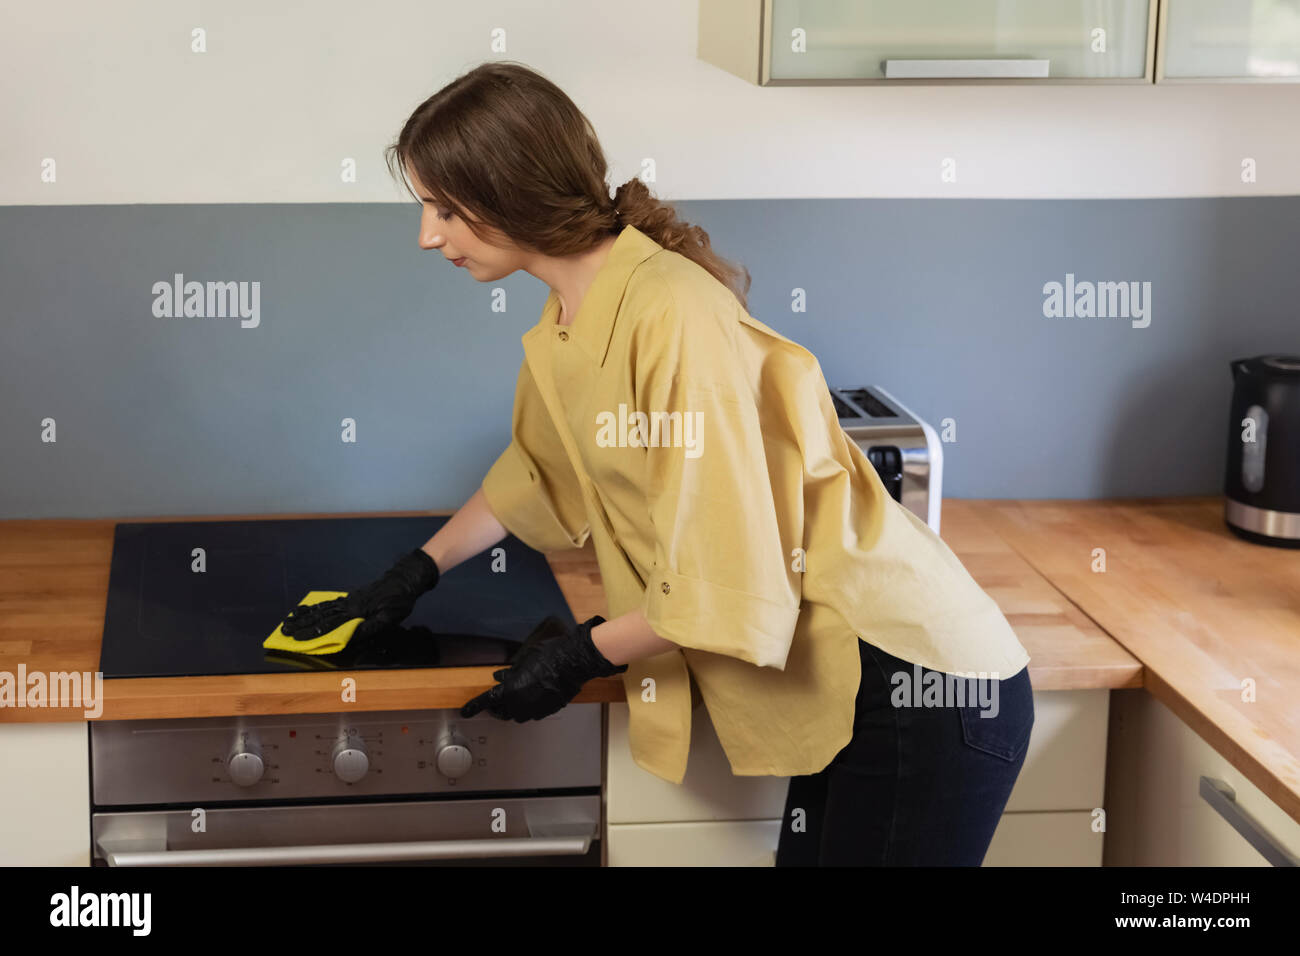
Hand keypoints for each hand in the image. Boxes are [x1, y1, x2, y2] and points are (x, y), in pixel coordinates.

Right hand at [278, 548, 438, 643]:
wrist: (405, 578)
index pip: (329, 625)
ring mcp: (349, 599)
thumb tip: (349, 638)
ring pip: (322, 608)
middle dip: (301, 624)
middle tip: (283, 630)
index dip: (312, 633)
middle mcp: (348, 605)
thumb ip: (368, 628)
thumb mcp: (389, 618)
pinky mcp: (352, 596)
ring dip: (305, 615)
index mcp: (356, 612)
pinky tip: (308, 608)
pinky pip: (330, 602)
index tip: (296, 639)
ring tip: (289, 619)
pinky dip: (316, 606)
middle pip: (321, 616)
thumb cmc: (399, 600)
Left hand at [460, 615, 621, 721]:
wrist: (574, 662)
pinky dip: (529, 706)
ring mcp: (535, 709)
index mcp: (511, 690)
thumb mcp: (524, 660)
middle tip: (496, 701)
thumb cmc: (550, 656)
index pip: (486, 701)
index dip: (473, 707)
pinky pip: (533, 713)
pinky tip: (534, 694)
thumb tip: (500, 677)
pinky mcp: (548, 710)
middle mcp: (521, 704)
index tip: (465, 711)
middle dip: (496, 708)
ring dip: (513, 708)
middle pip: (502, 713)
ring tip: (517, 695)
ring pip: (518, 715)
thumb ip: (510, 672)